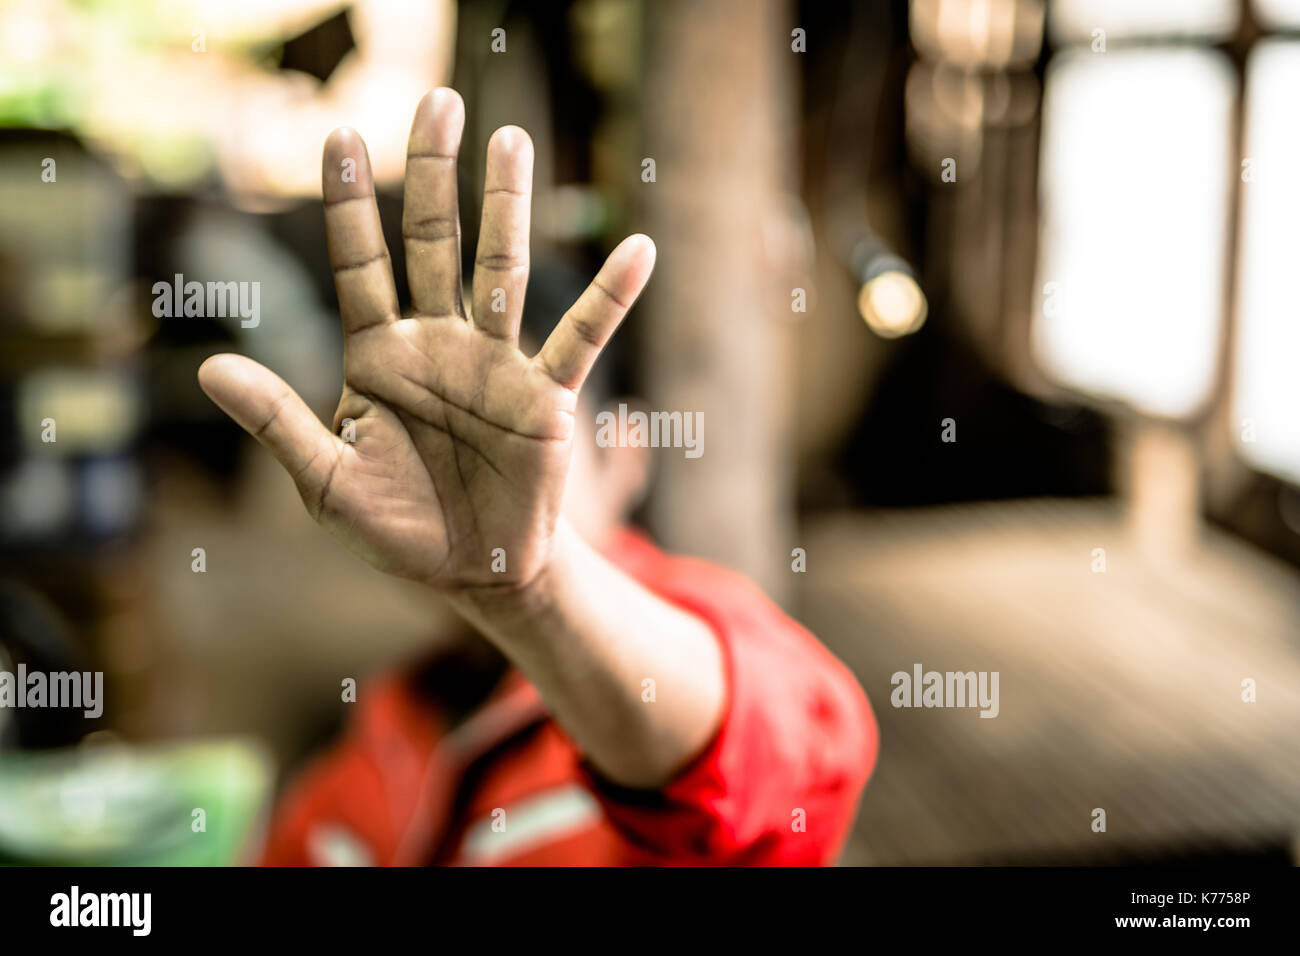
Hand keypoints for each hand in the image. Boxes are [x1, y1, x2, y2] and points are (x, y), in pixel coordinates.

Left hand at [199, 88, 655, 590]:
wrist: (472, 572)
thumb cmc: (397, 527)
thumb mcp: (326, 482)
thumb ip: (278, 424)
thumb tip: (208, 370)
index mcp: (378, 358)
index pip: (358, 265)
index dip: (347, 203)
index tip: (336, 135)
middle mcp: (437, 344)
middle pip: (433, 243)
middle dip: (431, 173)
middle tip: (437, 101)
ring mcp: (495, 365)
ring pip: (503, 270)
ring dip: (507, 207)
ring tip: (511, 139)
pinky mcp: (545, 397)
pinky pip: (580, 340)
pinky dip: (609, 298)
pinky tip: (639, 251)